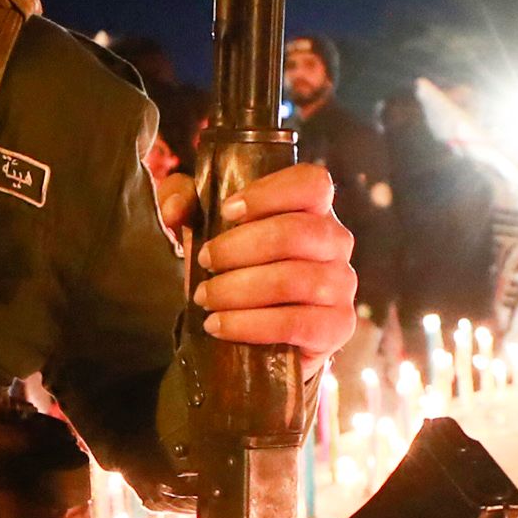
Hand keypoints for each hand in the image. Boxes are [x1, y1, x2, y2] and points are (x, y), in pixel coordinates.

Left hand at [165, 158, 357, 362]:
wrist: (261, 333)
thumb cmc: (237, 267)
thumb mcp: (206, 227)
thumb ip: (184, 201)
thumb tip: (175, 209)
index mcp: (314, 208)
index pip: (312, 183)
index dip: (270, 193)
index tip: (226, 210)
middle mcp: (336, 242)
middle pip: (296, 233)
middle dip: (238, 248)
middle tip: (204, 262)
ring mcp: (341, 284)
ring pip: (293, 279)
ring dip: (239, 289)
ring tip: (205, 298)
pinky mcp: (338, 325)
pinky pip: (296, 323)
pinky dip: (250, 324)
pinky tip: (219, 325)